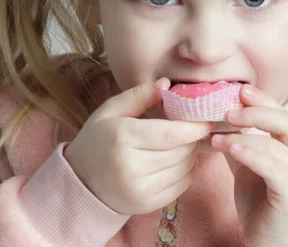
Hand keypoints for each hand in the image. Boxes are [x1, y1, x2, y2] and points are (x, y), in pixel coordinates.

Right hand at [64, 78, 213, 214]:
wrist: (80, 182)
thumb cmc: (97, 140)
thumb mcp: (111, 111)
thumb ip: (139, 96)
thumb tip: (166, 83)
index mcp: (122, 137)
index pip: (171, 133)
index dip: (194, 127)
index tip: (206, 119)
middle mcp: (131, 167)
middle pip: (181, 151)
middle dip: (192, 139)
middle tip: (191, 129)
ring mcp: (140, 189)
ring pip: (184, 168)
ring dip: (190, 154)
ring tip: (182, 144)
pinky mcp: (147, 205)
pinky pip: (182, 185)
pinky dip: (186, 171)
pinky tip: (176, 161)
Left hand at [211, 85, 287, 246]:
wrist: (269, 243)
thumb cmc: (260, 204)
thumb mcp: (246, 165)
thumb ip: (238, 140)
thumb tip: (215, 117)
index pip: (284, 113)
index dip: (263, 99)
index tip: (239, 90)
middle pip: (287, 122)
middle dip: (256, 112)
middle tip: (227, 111)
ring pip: (277, 145)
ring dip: (243, 136)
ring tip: (215, 136)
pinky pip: (273, 169)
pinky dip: (251, 154)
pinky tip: (231, 148)